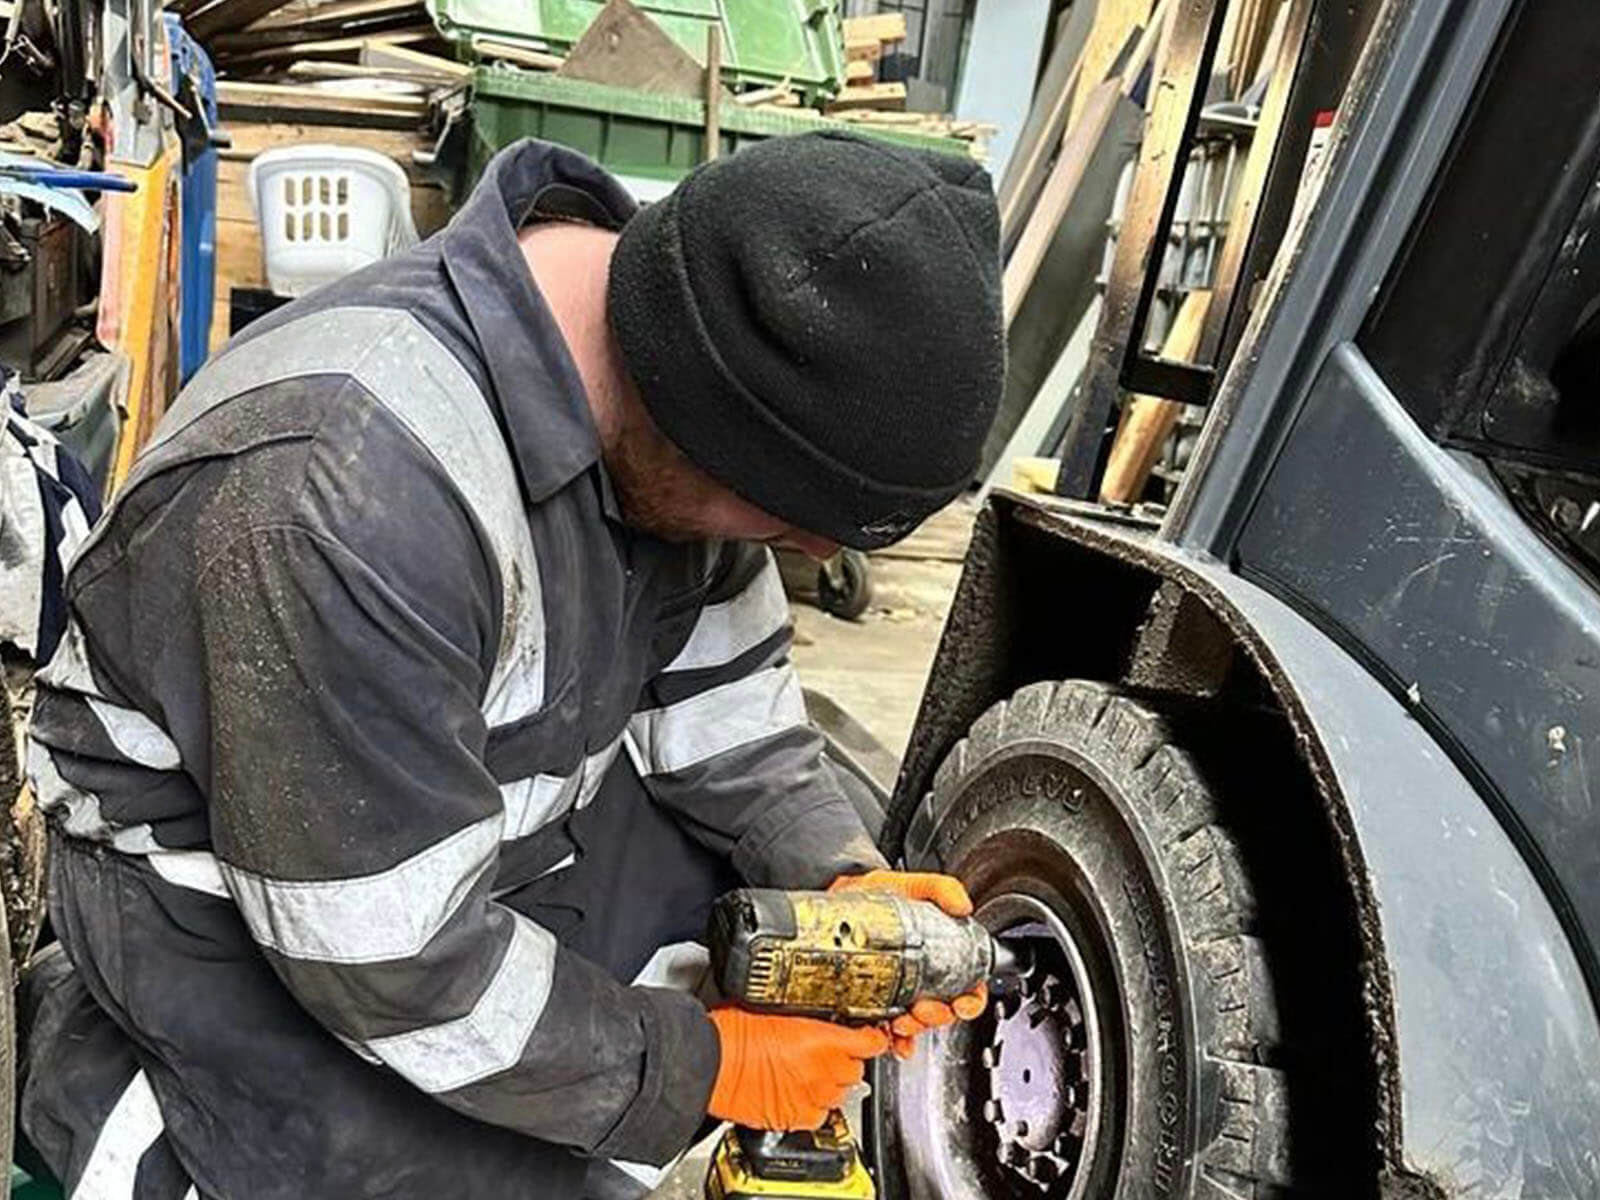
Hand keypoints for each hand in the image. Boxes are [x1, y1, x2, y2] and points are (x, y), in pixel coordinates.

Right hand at [707, 1007, 890, 1130]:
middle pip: (857, 1069)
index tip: (868, 1036)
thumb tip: (813, 1018)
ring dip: (831, 1084)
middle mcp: (824, 1070)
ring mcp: (812, 1096)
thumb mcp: (776, 1009)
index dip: (872, 1038)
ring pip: (842, 1093)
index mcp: (823, 1038)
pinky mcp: (795, 1118)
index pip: (871, 1042)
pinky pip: (821, 1115)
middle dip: (846, 1061)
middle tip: (826, 1054)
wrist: (709, 1064)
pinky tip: (799, 1096)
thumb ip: (805, 1019)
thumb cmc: (732, 1033)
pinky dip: (815, 1107)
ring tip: (808, 1075)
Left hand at [828, 869, 987, 1058]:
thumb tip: (962, 905)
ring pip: (916, 1023)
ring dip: (914, 1028)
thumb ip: (938, 888)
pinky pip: (886, 1030)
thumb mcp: (905, 884)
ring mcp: (895, 993)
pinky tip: (888, 1036)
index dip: (971, 999)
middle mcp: (919, 977)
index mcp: (936, 954)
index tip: (962, 1003)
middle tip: (924, 1008)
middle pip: (942, 1010)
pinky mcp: (871, 1004)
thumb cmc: (870, 893)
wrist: (832, 901)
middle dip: (937, 1015)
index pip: (966, 985)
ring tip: (902, 1019)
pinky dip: (891, 1039)